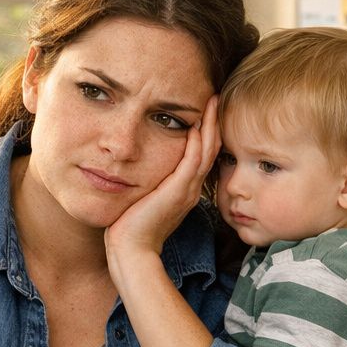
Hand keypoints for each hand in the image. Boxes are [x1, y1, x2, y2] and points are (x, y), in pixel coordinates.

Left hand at [105, 95, 219, 261]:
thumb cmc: (131, 227)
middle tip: (215, 97)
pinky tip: (197, 123)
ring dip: (210, 125)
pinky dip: (197, 141)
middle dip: (213, 121)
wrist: (132, 250)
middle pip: (211, 148)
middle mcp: (192, 188)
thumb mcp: (144, 198)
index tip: (204, 108)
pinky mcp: (178, 191)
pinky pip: (193, 161)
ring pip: (207, 151)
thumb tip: (139, 164)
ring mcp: (188, 190)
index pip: (202, 154)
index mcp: (186, 189)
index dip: (206, 131)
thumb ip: (150, 182)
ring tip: (212, 102)